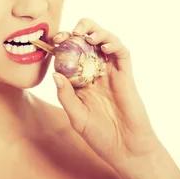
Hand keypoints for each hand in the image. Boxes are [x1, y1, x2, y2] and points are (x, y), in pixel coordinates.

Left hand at [52, 17, 161, 166]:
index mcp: (80, 80)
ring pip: (106, 41)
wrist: (125, 149)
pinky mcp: (126, 76)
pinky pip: (122, 53)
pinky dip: (114, 44)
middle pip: (88, 41)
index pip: (70, 53)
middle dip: (80, 30)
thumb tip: (55, 74)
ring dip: (97, 32)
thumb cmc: (99, 136)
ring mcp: (111, 73)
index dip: (63, 43)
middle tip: (71, 33)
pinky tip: (104, 47)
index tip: (54, 40)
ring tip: (87, 36)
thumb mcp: (77, 117)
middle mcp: (95, 72)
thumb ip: (66, 96)